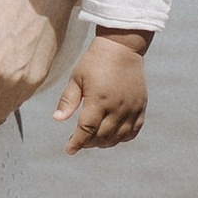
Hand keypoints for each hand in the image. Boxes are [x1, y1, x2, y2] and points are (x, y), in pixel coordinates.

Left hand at [53, 33, 148, 151]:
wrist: (122, 47)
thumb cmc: (95, 61)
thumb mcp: (77, 78)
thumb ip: (68, 100)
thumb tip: (57, 119)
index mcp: (98, 100)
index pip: (87, 130)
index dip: (77, 142)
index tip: (69, 150)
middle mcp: (117, 107)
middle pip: (102, 136)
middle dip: (89, 143)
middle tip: (80, 141)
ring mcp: (131, 108)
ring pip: (119, 137)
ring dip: (105, 143)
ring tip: (95, 140)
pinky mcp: (140, 106)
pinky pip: (134, 130)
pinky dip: (122, 137)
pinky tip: (113, 136)